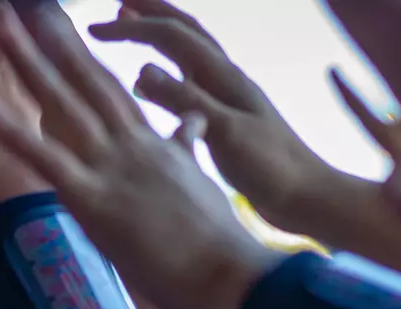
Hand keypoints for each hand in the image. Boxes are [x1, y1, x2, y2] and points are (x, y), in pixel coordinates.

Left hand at [0, 3, 279, 308]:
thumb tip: (192, 126)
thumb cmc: (216, 242)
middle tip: (18, 10)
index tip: (60, 30)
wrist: (229, 274)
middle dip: (50, 42)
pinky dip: (10, 129)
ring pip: (60, 103)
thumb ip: (186, 148)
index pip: (110, 90)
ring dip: (25, 62)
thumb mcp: (198, 182)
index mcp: (150, 144)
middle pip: (83, 80)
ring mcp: (111, 167)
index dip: (82, 59)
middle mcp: (129, 145)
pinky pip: (43, 157)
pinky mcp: (94, 199)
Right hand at [91, 0, 340, 232]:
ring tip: (131, 28)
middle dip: (151, 11)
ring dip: (159, 34)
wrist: (305, 196)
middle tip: (118, 3)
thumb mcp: (225, 132)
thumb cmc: (270, 167)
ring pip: (187, 52)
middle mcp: (225, 77)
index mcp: (223, 76)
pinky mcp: (226, 118)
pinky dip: (165, 71)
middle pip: (185, 30)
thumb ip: (185, 100)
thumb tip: (140, 69)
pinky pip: (189, 81)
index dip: (132, 27)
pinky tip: (149, 85)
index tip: (94, 30)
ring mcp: (227, 96)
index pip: (172, 35)